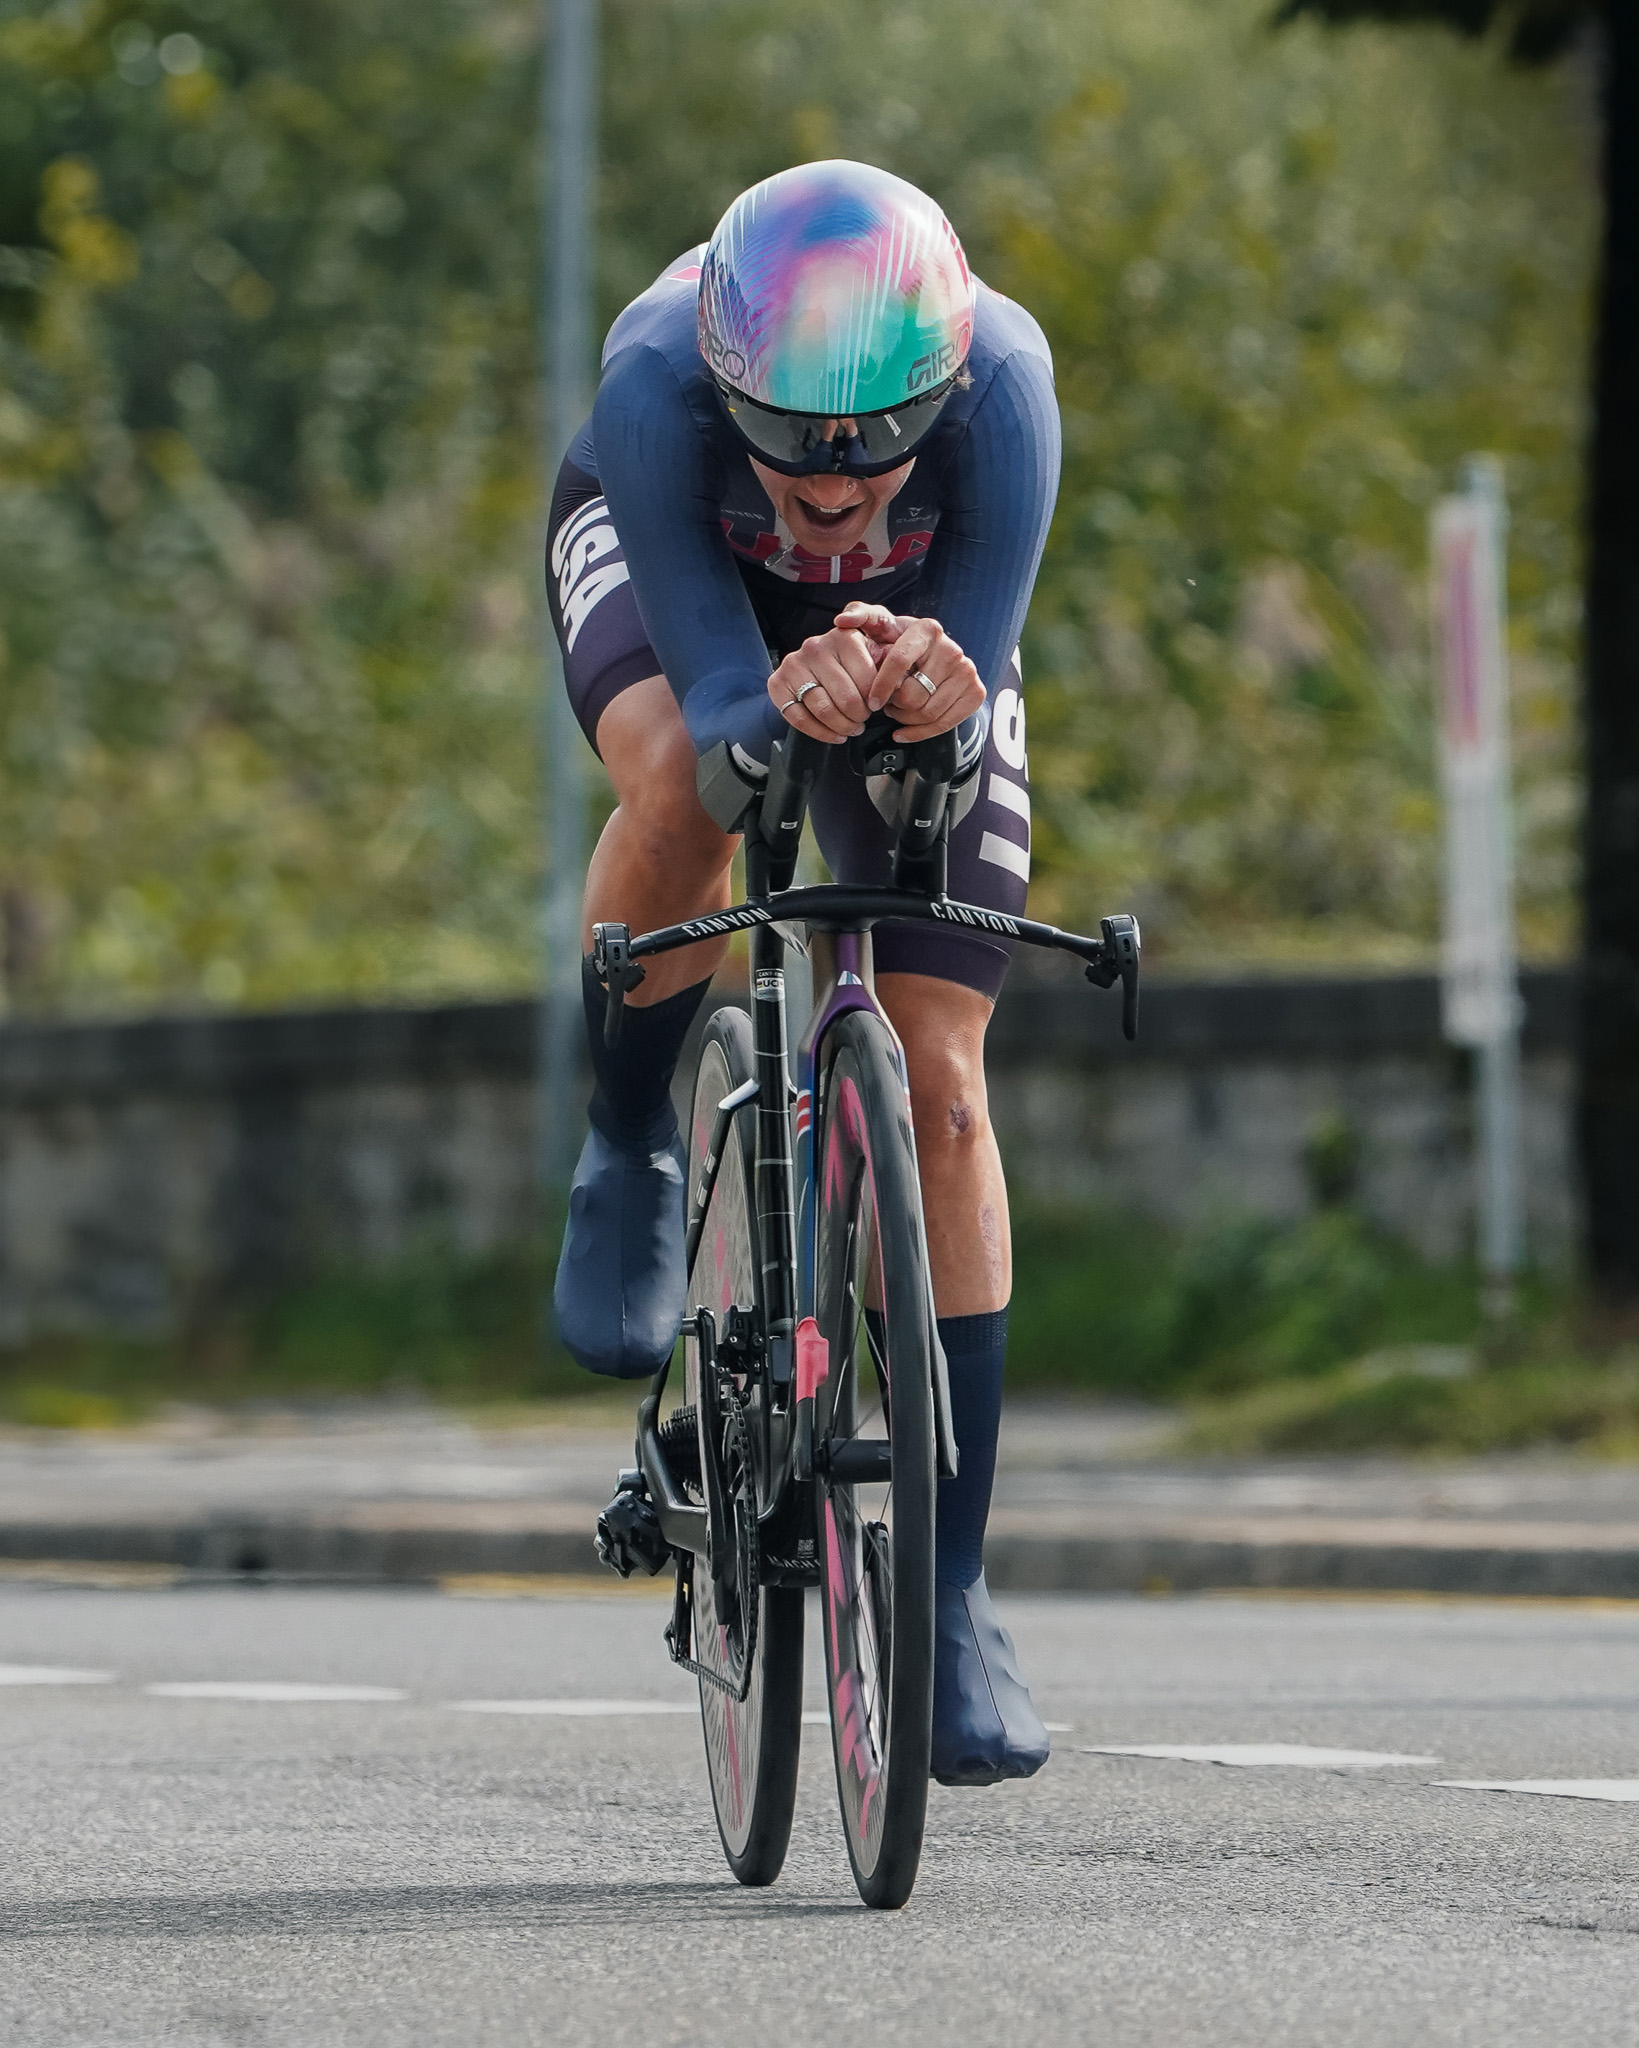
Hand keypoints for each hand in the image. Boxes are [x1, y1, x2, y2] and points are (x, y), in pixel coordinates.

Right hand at [767, 612, 894, 743]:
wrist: (809, 666)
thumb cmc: (847, 663)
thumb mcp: (872, 654)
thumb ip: (887, 663)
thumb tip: (900, 681)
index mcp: (844, 637)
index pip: (868, 679)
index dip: (876, 699)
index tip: (876, 705)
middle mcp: (816, 647)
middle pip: (846, 698)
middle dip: (859, 716)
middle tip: (862, 719)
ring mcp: (795, 665)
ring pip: (824, 710)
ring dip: (842, 726)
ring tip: (851, 727)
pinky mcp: (778, 683)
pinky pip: (800, 719)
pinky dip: (821, 733)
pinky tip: (834, 734)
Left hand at [843, 606, 984, 742]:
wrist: (934, 656)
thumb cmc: (902, 643)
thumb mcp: (881, 626)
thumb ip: (860, 616)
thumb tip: (842, 619)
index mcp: (927, 630)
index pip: (899, 661)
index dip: (881, 686)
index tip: (872, 702)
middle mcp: (951, 649)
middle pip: (914, 694)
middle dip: (895, 704)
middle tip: (889, 701)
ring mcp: (967, 671)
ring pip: (928, 712)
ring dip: (905, 718)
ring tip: (898, 708)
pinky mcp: (975, 691)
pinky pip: (945, 724)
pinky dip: (921, 733)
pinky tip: (906, 730)